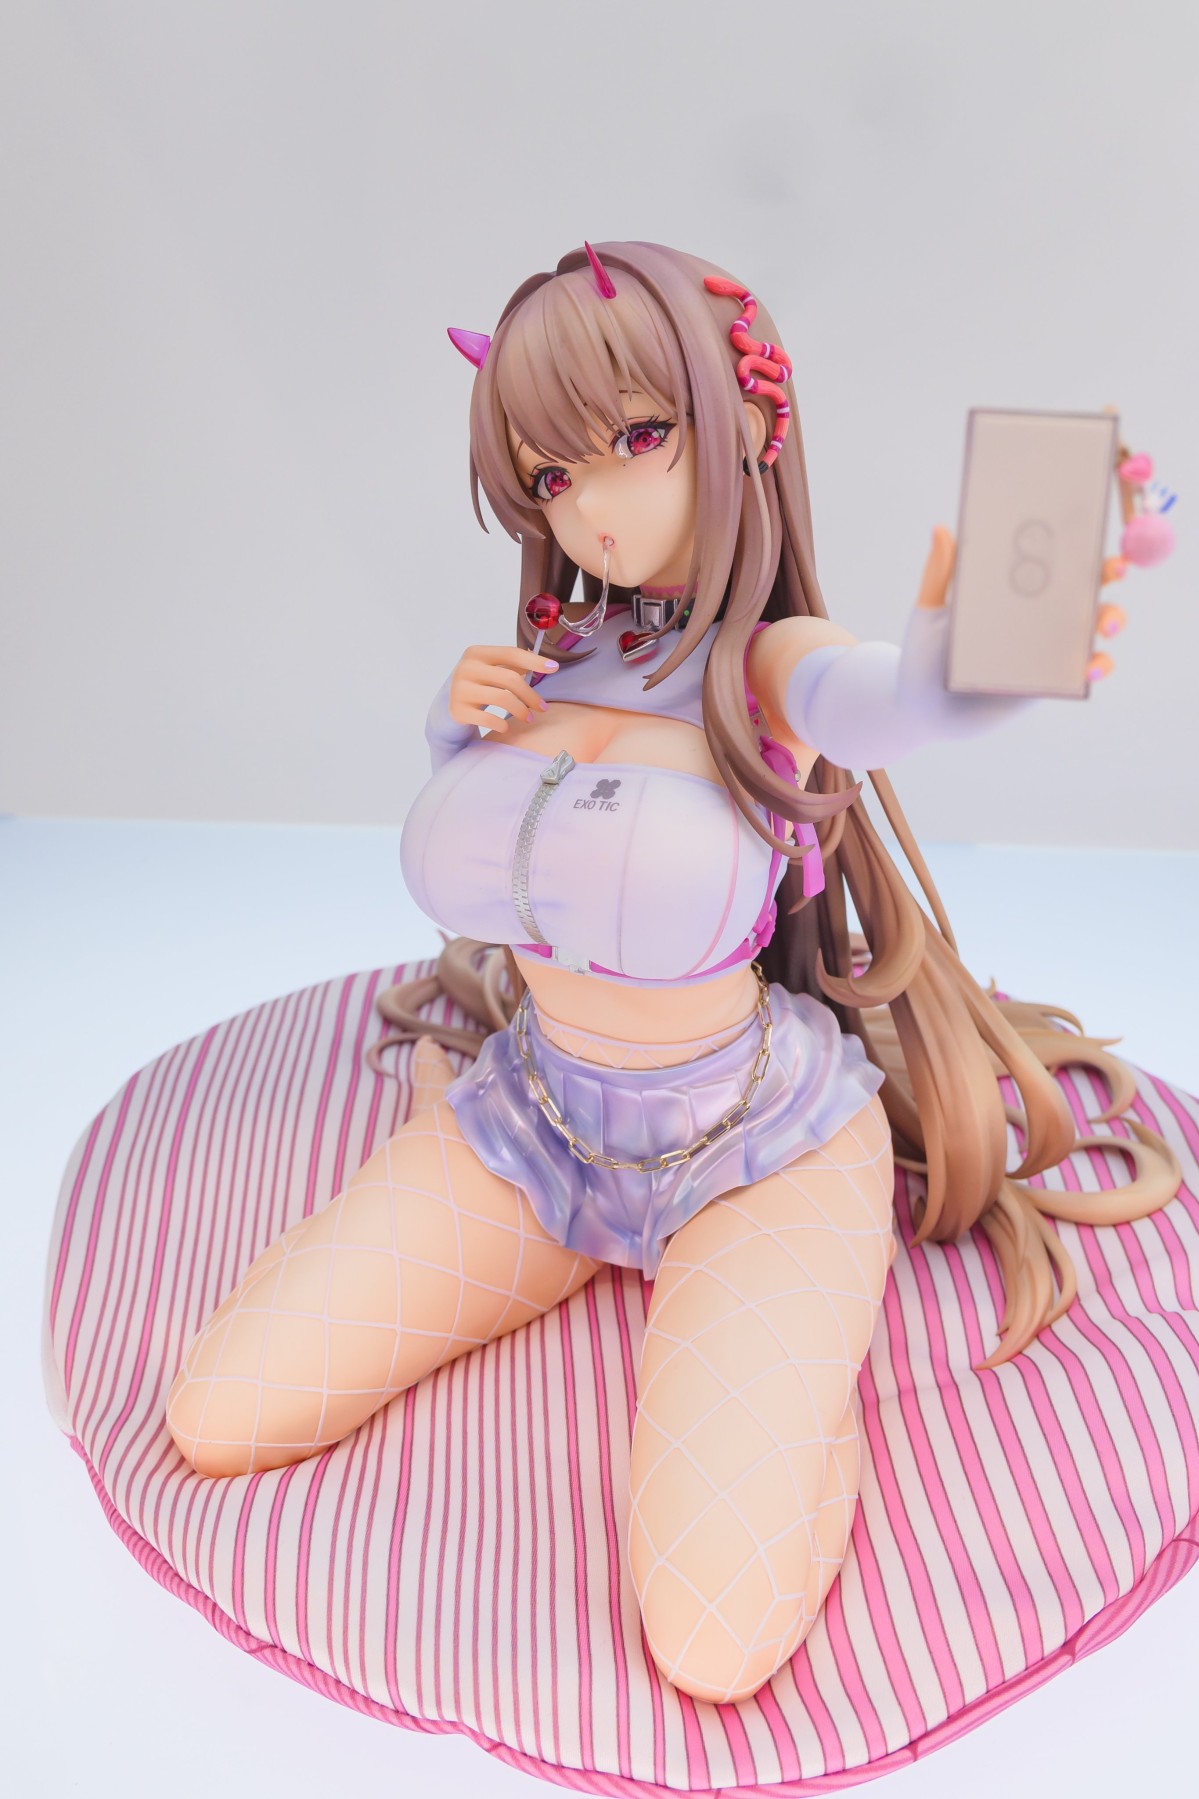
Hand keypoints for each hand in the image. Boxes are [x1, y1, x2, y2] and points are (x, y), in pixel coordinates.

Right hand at [448, 644, 558, 732]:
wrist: (448, 704)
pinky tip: (506, 726)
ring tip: (528, 718)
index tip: (554, 668)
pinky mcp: (458, 710)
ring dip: (521, 710)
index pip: (510, 653)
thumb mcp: (491, 669)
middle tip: (542, 708)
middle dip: (531, 695)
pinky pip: (488, 719)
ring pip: (502, 699)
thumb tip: (545, 664)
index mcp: (476, 653)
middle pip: (510, 679)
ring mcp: (460, 689)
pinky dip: (502, 724)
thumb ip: (512, 664)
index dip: (534, 661)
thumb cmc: (478, 684)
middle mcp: (466, 668)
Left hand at [916, 524, 1127, 682]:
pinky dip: (1096, 666)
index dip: (1073, 546)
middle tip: (1114, 569)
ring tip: (1108, 623)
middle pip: (1079, 591)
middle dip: (1105, 576)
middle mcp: (1032, 618)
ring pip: (1089, 629)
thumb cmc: (921, 658)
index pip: (1047, 562)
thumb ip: (938, 576)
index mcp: (1008, 594)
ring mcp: (1042, 650)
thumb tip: (941, 529)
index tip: (1091, 530)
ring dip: (1110, 619)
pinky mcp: (1045, 683)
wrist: (919, 712)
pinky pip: (1079, 672)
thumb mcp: (929, 614)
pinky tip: (1092, 666)